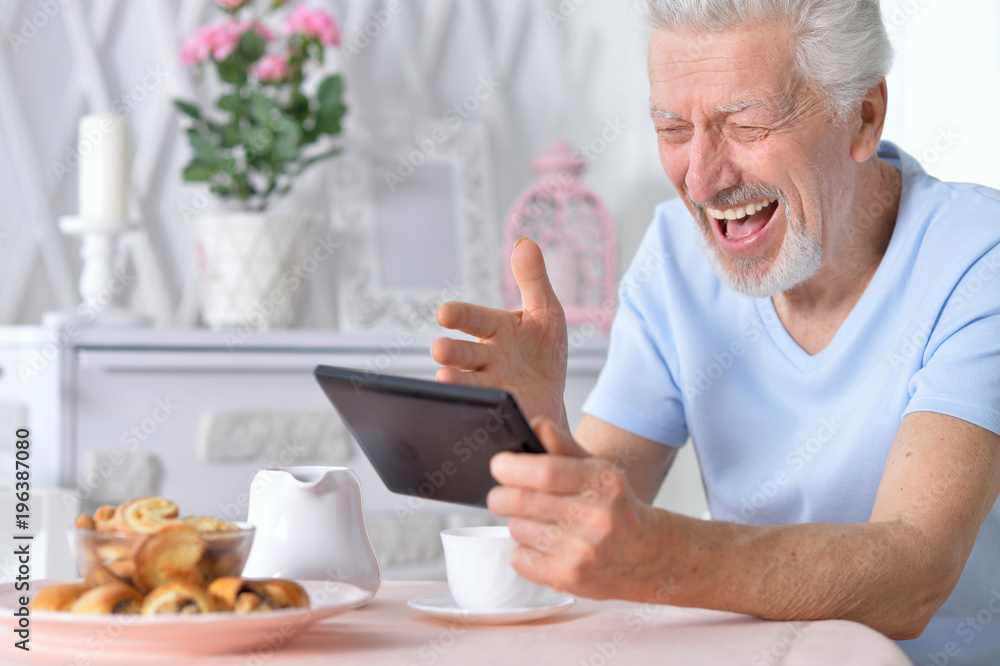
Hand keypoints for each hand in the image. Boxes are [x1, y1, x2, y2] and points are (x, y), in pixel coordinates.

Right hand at [432, 238, 567, 427]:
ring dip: (455, 381)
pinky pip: (482, 411)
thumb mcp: (546, 312)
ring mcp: (488, 386)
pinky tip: (475, 411)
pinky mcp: (494, 412)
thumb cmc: (543, 349)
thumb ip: (533, 279)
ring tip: (445, 379)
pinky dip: (477, 411)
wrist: (552, 396)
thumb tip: (525, 242)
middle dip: (451, 351)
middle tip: (439, 349)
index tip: (444, 313)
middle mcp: (485, 358)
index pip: (475, 318)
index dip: (460, 315)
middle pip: (463, 353)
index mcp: (496, 329)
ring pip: (467, 383)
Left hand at [487, 417, 672, 601]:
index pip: (545, 472)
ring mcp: (582, 550)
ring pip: (517, 528)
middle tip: (502, 495)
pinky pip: (519, 558)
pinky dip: (523, 551)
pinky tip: (545, 547)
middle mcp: (595, 517)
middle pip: (521, 501)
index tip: (499, 465)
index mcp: (602, 482)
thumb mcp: (598, 470)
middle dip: (500, 495)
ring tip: (540, 524)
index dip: (511, 467)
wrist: (646, 555)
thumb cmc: (615, 507)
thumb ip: (564, 446)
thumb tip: (537, 425)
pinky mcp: (569, 577)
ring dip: (518, 523)